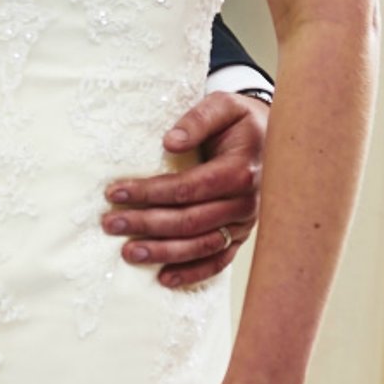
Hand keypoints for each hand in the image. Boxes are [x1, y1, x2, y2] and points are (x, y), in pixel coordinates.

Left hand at [102, 91, 266, 288]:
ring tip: (129, 253)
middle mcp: (246, 202)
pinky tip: (164, 278)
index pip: (188, 188)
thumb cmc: (241, 121)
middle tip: (111, 224)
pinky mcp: (242, 235)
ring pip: (201, 245)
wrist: (272, 138)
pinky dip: (193, 272)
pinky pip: (219, 260)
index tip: (115, 193)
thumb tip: (170, 141)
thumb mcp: (224, 105)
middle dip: (147, 224)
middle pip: (190, 221)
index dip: (149, 192)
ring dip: (163, 253)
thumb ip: (199, 118)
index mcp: (240, 170)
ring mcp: (245, 222)